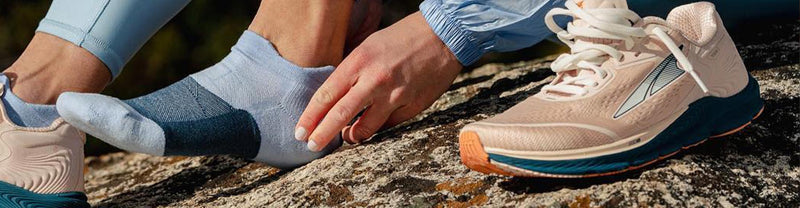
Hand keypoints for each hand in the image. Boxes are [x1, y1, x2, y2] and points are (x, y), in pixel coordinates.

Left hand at [295, 12, 462, 150]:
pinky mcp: (412, 107)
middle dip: (322, 135)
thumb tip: (333, 100)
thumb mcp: (368, 47)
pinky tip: (376, 122)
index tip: (300, 131)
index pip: (326, 96)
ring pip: (365, 128)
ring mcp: (395, 96)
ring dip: (352, 136)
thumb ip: (351, 73)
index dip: (310, 117)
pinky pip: (388, 125)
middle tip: (311, 145)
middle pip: (340, 116)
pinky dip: (378, 126)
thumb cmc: (401, 39)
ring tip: (347, 137)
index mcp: (359, 62)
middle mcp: (375, 81)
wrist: (442, 37)